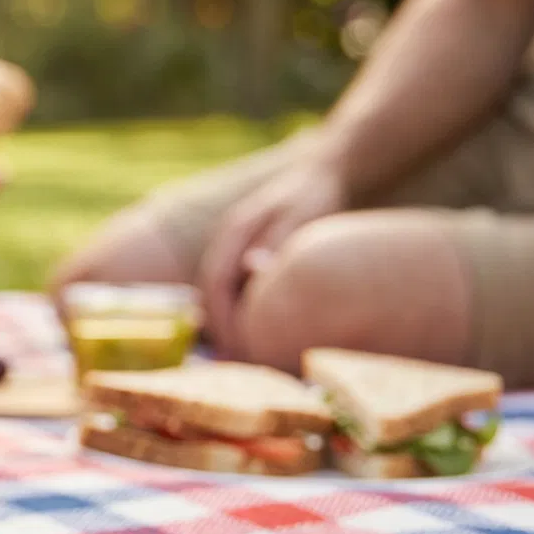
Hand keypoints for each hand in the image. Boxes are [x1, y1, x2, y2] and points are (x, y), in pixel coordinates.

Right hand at [197, 159, 346, 357]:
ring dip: (223, 320)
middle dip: (217, 326)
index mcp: (234, 231)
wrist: (325, 173)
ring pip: (216, 291)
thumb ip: (276, 242)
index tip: (234, 347)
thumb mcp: (300, 217)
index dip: (221, 318)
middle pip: (208, 291)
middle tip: (233, 360)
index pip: (214, 282)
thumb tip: (253, 267)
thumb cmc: (315, 196)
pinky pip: (230, 286)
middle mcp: (226, 239)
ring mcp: (232, 244)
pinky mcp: (243, 250)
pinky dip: (234, 309)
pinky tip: (253, 328)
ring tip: (240, 352)